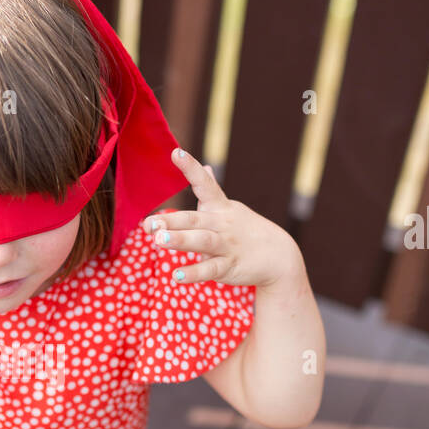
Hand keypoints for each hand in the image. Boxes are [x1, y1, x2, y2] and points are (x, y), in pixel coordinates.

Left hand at [144, 147, 302, 288]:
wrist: (279, 256)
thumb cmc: (246, 231)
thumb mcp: (229, 208)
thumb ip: (212, 190)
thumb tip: (204, 167)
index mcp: (220, 208)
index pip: (204, 184)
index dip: (191, 168)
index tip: (176, 152)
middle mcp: (222, 224)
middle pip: (194, 219)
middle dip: (171, 220)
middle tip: (149, 224)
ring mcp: (226, 245)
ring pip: (202, 241)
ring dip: (180, 240)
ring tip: (158, 240)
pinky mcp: (229, 266)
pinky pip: (210, 269)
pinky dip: (193, 273)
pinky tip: (176, 276)